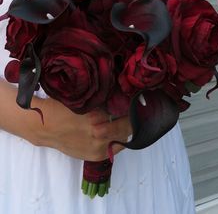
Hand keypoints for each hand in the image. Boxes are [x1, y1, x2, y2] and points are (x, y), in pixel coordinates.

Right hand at [0, 79, 131, 160]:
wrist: (45, 128)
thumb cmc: (62, 110)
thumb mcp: (84, 102)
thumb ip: (101, 104)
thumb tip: (119, 101)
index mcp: (96, 116)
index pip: (123, 113)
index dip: (129, 108)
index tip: (131, 103)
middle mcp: (99, 133)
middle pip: (126, 127)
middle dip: (130, 119)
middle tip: (132, 112)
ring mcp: (98, 147)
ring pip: (122, 138)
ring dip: (124, 130)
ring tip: (122, 122)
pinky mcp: (95, 156)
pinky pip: (115, 149)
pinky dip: (117, 141)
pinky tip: (115, 134)